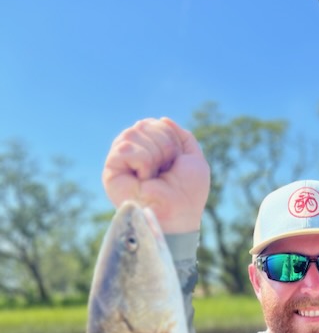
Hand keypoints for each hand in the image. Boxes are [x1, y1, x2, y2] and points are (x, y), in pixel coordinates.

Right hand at [102, 117, 209, 232]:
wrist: (179, 213)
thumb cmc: (188, 194)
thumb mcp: (194, 159)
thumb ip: (182, 137)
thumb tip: (162, 119)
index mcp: (151, 150)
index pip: (155, 123)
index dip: (170, 139)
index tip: (175, 163)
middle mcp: (134, 153)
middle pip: (144, 124)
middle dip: (163, 147)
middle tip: (165, 171)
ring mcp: (121, 161)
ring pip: (133, 133)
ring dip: (153, 155)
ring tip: (154, 176)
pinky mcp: (111, 171)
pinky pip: (125, 147)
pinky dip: (142, 161)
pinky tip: (144, 179)